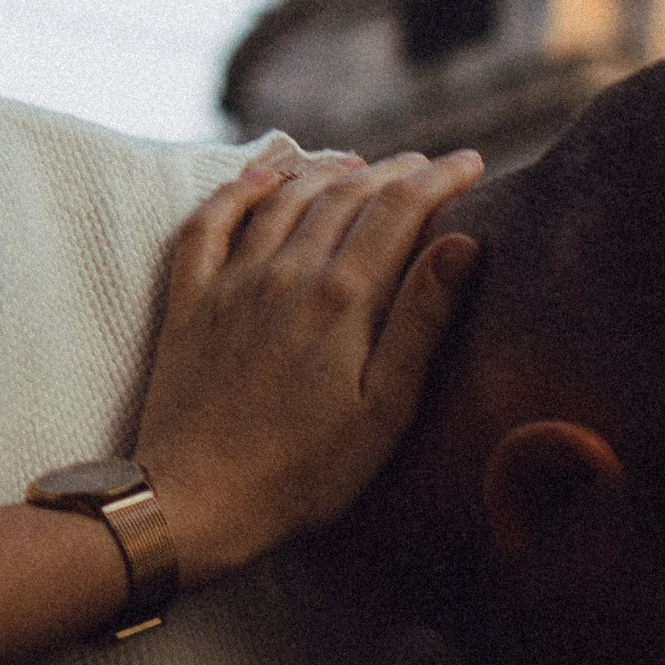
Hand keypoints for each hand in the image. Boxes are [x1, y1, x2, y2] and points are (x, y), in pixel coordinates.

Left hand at [134, 149, 484, 587]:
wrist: (196, 501)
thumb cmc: (304, 472)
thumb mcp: (384, 409)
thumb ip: (420, 320)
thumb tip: (462, 245)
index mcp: (343, 299)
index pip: (401, 210)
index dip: (441, 178)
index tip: (473, 163)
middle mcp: (287, 273)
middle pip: (347, 194)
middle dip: (395, 171)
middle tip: (428, 164)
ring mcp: (232, 283)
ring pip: (286, 198)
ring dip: (328, 172)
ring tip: (360, 164)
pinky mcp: (191, 302)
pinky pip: (210, 222)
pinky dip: (239, 190)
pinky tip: (262, 178)